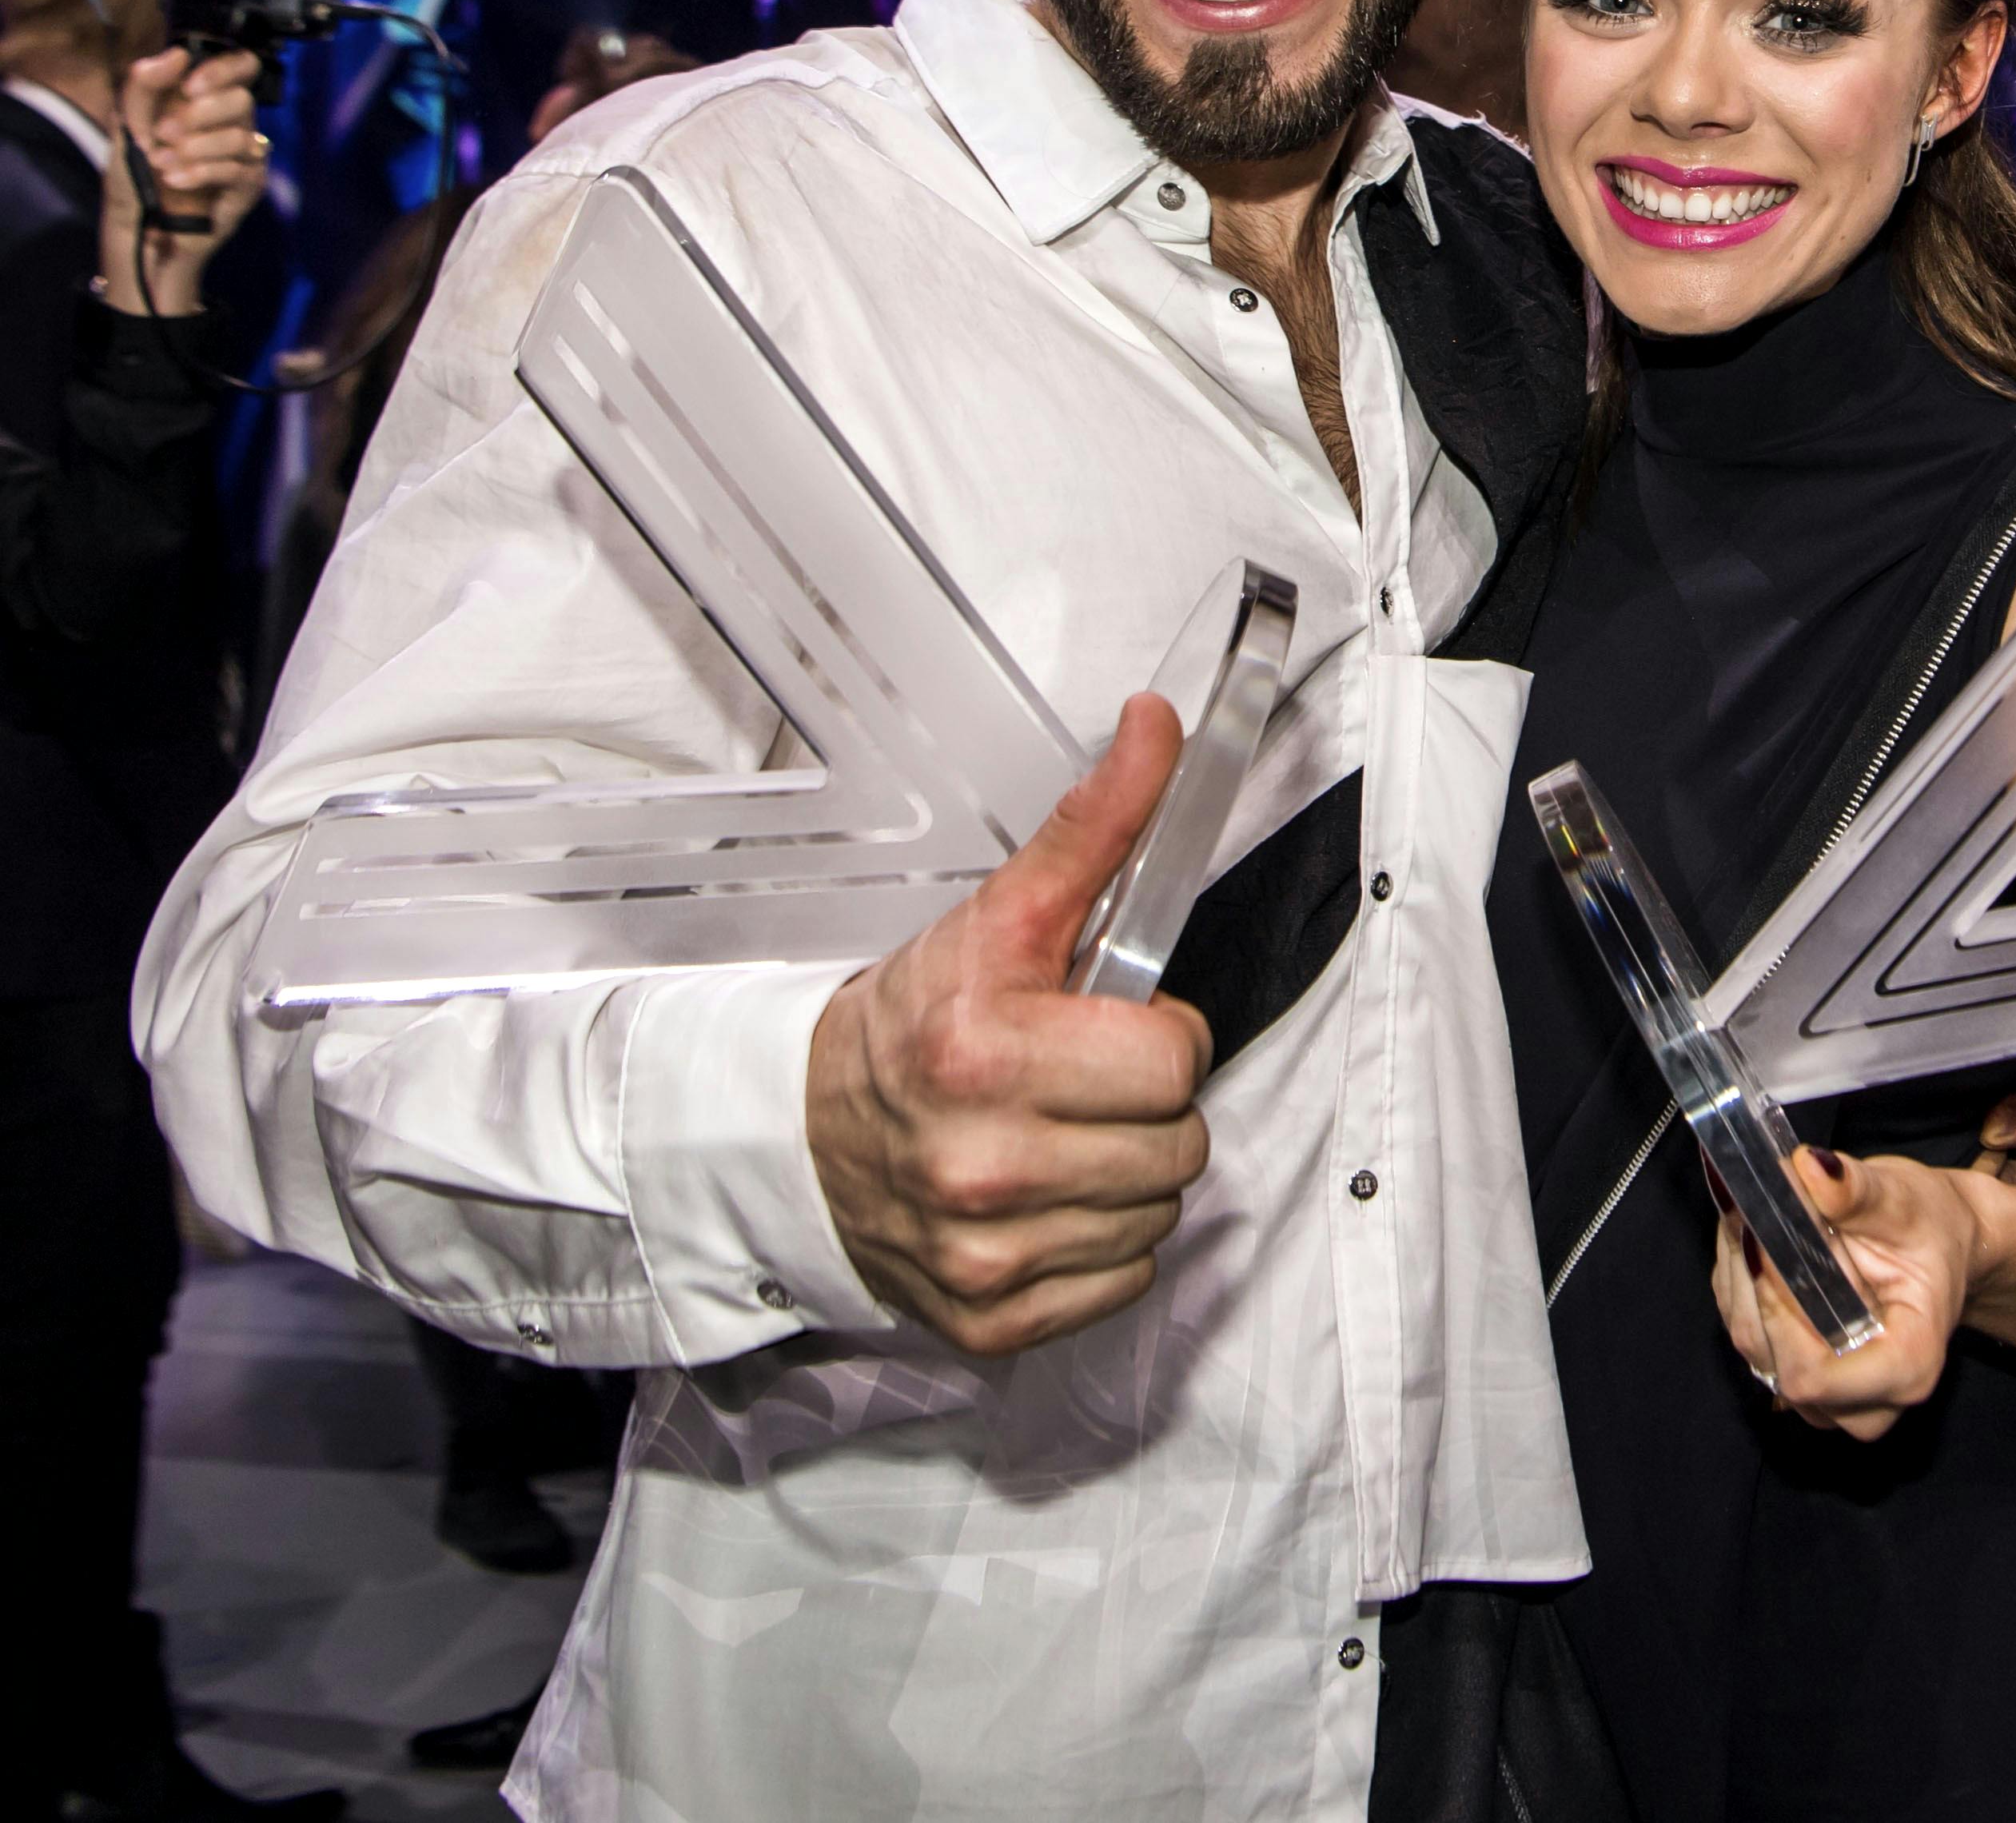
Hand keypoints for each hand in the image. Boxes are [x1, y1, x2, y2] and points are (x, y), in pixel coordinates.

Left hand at [98, 46, 268, 316]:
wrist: (138, 225)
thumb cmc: (134, 173)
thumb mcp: (127, 122)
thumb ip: (144, 83)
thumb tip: (177, 54)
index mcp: (208, 99)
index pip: (242, 66)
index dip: (223, 69)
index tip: (189, 86)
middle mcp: (233, 122)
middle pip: (243, 100)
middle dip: (200, 114)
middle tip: (164, 133)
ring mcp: (246, 155)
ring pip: (240, 136)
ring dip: (194, 149)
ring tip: (161, 163)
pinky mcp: (249, 186)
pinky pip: (237, 170)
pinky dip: (201, 172)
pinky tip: (174, 179)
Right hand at [804, 694, 1212, 1356]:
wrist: (801, 1139)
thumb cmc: (912, 1023)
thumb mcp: (998, 915)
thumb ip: (1094, 824)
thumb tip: (1156, 726)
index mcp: (981, 1052)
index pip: (1173, 1058)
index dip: (1157, 1034)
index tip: (1109, 1022)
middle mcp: (980, 1164)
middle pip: (1181, 1144)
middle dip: (1149, 1103)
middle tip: (1088, 1079)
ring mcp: (986, 1255)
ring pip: (1162, 1215)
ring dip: (1130, 1173)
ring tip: (1065, 1134)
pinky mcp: (992, 1321)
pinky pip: (1125, 1282)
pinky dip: (1101, 1242)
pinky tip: (1049, 1198)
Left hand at [1712, 1148, 2001, 1441]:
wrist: (1935, 1241)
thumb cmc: (1928, 1226)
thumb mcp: (1902, 1200)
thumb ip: (1856, 1191)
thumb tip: (1812, 1166)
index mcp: (1908, 1366)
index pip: (1816, 1379)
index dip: (1779, 1316)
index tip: (1767, 1247)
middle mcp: (1870, 1398)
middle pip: (1779, 1365)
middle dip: (1755, 1288)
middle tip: (1754, 1219)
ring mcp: (1832, 1391)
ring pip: (1756, 1348)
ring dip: (1741, 1281)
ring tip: (1753, 1221)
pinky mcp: (1800, 1365)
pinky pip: (1748, 1332)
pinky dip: (1739, 1283)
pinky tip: (1753, 1240)